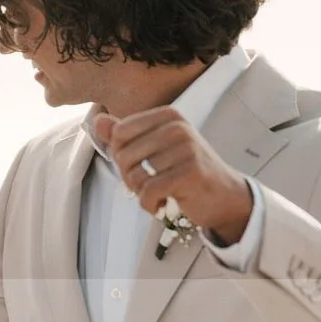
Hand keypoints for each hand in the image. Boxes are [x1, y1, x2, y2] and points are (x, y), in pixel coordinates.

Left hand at [93, 106, 253, 243]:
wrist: (223, 195)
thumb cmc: (184, 171)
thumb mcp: (154, 148)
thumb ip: (124, 136)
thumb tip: (97, 120)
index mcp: (168, 116)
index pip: (119, 133)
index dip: (120, 155)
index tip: (140, 165)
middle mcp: (178, 127)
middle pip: (123, 155)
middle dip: (128, 177)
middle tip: (149, 183)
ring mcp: (186, 149)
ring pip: (134, 176)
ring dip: (141, 193)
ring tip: (159, 192)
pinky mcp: (190, 173)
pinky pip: (148, 192)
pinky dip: (149, 204)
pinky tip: (161, 204)